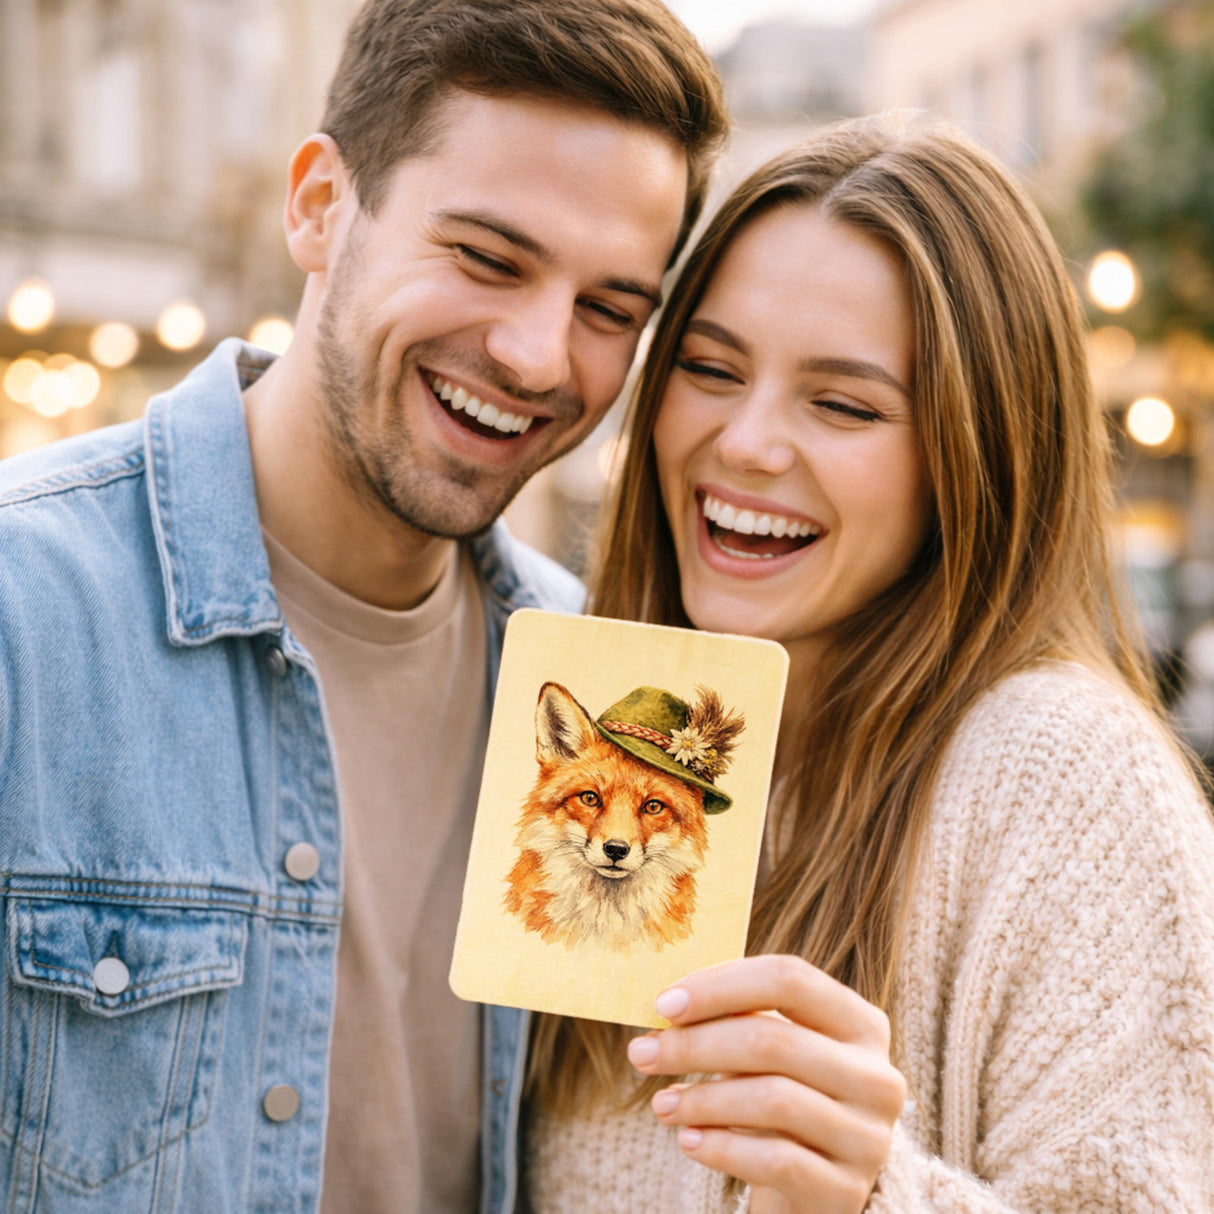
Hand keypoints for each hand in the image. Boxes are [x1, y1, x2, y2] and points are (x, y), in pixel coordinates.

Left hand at [626, 954, 904, 1213]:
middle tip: (642, 1053)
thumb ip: (738, 1019)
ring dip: (703, 1099)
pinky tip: (689, 1141)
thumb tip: (668, 1003)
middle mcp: (876, 1075)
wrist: (815, 1185)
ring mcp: (868, 1136)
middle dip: (696, 1045)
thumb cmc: (781, 1097)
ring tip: (661, 1103)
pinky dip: (723, 1148)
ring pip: (774, 1100)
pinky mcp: (846, 1189)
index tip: (664, 1004)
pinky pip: (776, 1161)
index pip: (790, 979)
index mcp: (861, 1022)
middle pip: (775, 1039)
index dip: (721, 986)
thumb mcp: (773, 1052)